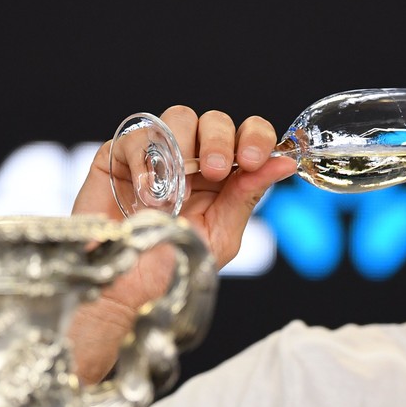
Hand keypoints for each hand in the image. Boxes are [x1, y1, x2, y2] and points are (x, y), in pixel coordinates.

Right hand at [75, 105, 296, 268]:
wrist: (124, 290)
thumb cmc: (171, 269)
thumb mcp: (219, 235)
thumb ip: (247, 195)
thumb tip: (286, 164)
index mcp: (224, 177)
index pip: (248, 135)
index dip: (256, 137)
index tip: (252, 159)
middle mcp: (193, 160)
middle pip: (214, 120)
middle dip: (219, 140)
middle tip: (215, 171)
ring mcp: (156, 154)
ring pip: (179, 117)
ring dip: (183, 147)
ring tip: (175, 192)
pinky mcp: (119, 155)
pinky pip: (138, 136)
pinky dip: (145, 160)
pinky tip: (146, 193)